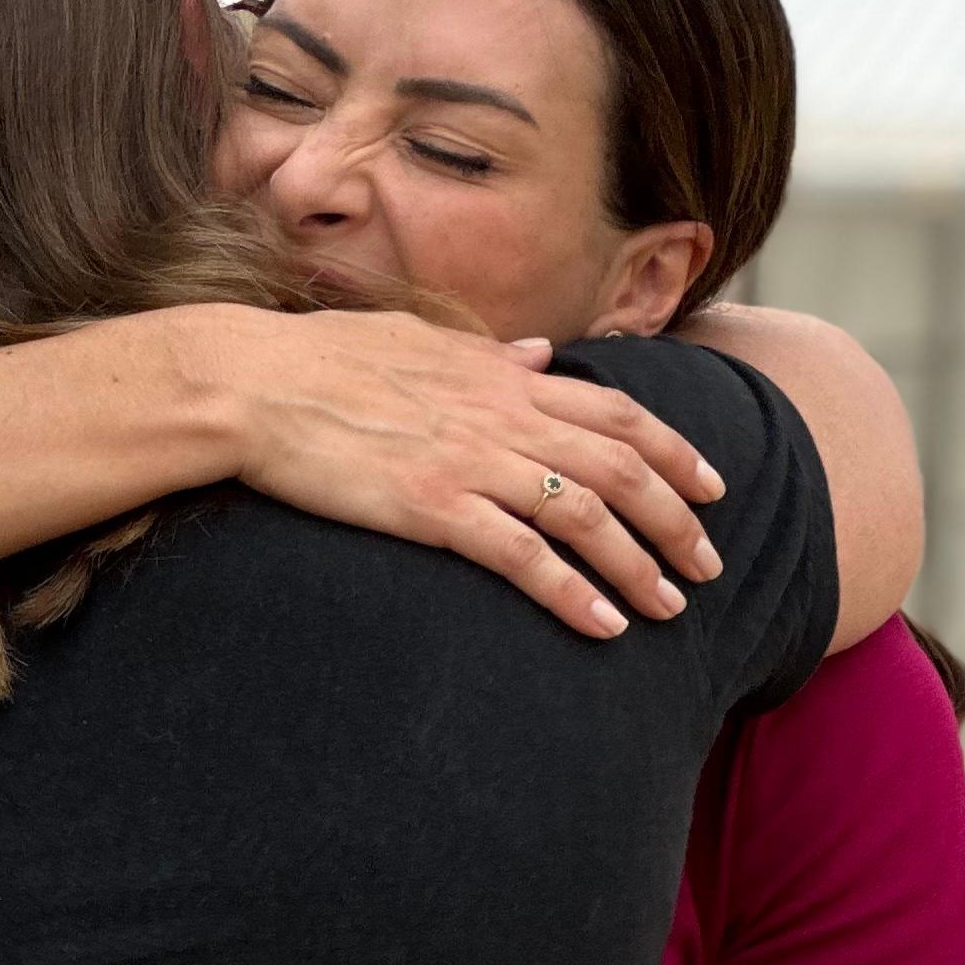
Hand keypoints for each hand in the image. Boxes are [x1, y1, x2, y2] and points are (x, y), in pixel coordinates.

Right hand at [190, 309, 726, 638]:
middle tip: (711, 564)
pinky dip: (572, 593)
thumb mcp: (416, 337)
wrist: (251, 383)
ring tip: (670, 607)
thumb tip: (540, 355)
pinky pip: (523, 557)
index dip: (676, 450)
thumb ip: (487, 354)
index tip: (713, 485)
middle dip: (677, 520)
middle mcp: (500, 415)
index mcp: (500, 376)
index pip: (616, 411)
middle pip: (621, 468)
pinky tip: (603, 626)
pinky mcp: (433, 507)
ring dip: (638, 565)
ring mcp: (470, 461)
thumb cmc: (319, 359)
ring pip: (586, 514)